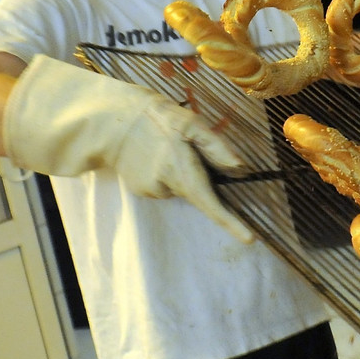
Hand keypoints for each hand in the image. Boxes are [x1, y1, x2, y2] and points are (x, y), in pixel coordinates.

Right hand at [3, 55, 254, 242]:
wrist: (110, 121)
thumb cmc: (157, 119)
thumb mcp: (191, 124)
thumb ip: (217, 147)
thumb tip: (241, 169)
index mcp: (183, 171)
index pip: (212, 205)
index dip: (232, 224)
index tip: (249, 239)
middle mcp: (168, 186)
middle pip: (199, 193)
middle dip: (203, 178)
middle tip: (189, 148)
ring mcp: (152, 191)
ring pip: (182, 188)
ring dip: (184, 172)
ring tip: (168, 146)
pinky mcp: (142, 190)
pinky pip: (167, 185)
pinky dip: (169, 173)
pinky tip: (156, 154)